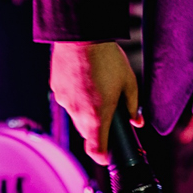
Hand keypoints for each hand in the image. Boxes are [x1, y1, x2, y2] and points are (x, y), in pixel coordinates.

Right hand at [51, 40, 140, 165]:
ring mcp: (64, 101)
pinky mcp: (56, 89)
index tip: (109, 155)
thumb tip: (136, 121)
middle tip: (109, 111)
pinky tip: (85, 78)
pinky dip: (76, 96)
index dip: (103, 157)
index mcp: (97, 116)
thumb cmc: (107, 58)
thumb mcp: (128, 82)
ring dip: (86, 110)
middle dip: (98, 127)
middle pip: (87, 133)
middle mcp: (78, 113)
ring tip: (97, 87)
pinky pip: (67, 100)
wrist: (81, 35)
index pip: (96, 151)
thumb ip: (133, 105)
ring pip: (76, 116)